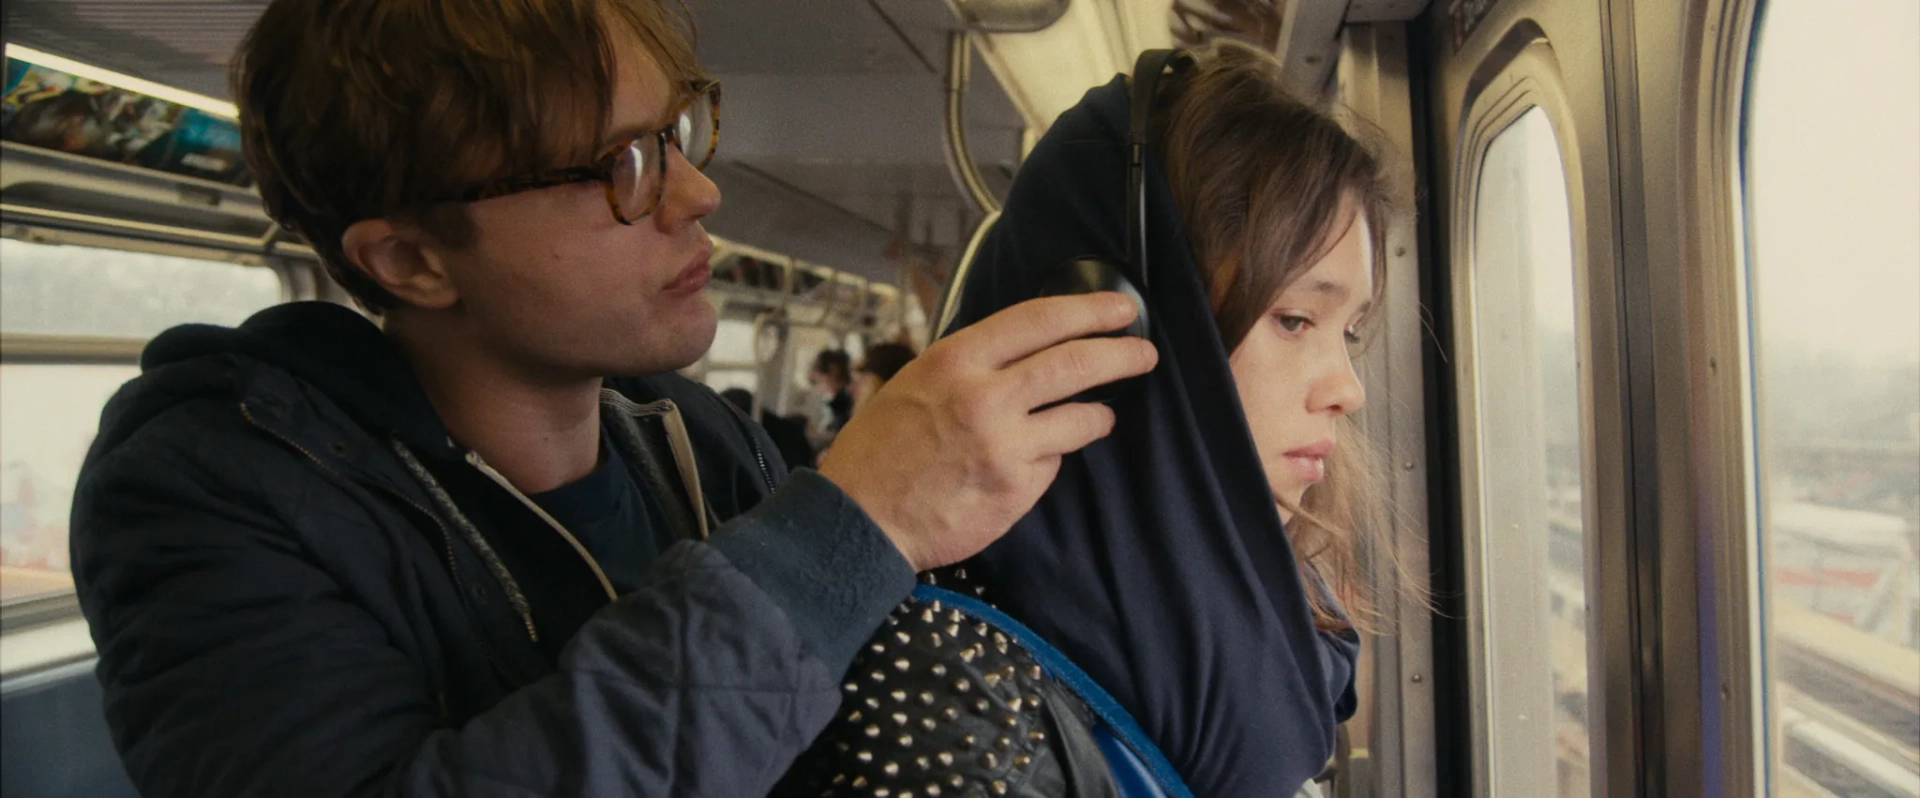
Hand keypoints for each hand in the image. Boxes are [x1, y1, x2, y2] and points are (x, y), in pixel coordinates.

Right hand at [818, 293, 1157, 570]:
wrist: (860, 520)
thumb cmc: (880, 450)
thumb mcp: (914, 383)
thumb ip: (969, 365)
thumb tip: (1023, 349)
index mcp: (955, 361)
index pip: (1039, 320)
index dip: (1089, 310)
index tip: (1120, 310)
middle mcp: (984, 397)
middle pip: (1075, 363)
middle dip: (1121, 354)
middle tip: (1144, 353)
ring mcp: (1005, 445)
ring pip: (1081, 418)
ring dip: (1099, 414)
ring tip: (1100, 415)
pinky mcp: (1016, 488)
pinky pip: (1055, 462)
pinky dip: (1052, 456)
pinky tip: (1032, 461)